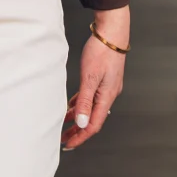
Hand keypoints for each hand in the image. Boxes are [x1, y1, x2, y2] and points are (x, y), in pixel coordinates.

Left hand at [62, 5, 127, 150]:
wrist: (112, 31)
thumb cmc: (102, 50)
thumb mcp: (90, 77)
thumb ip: (86, 101)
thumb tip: (83, 123)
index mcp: (107, 97)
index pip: (94, 124)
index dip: (81, 136)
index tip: (69, 144)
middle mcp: (109, 94)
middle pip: (92, 119)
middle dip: (78, 131)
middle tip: (64, 139)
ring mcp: (106, 87)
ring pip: (91, 108)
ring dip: (78, 118)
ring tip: (65, 125)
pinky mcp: (103, 79)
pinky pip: (90, 97)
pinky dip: (81, 104)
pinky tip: (72, 105)